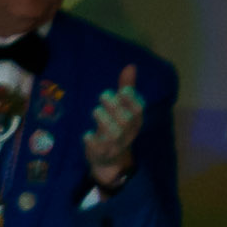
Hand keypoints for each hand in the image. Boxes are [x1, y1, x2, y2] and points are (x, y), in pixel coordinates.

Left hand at [81, 67, 146, 191]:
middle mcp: (128, 133)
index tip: (122, 90)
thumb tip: (131, 66)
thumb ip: (127, 88)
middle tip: (103, 95)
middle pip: (126, 120)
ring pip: (113, 133)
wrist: (110, 160)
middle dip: (115, 106)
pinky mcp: (101, 153)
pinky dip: (92, 140)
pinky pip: (98, 148)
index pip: (139, 110)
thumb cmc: (117, 127)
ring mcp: (115, 144)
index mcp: (135, 121)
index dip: (132, 100)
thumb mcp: (123, 109)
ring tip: (96, 111)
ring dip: (105, 120)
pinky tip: (87, 134)